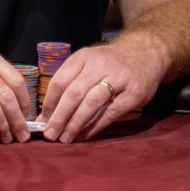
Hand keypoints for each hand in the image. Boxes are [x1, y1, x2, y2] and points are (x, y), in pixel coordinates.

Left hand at [40, 38, 160, 142]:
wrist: (147, 52)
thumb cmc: (111, 63)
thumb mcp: (89, 63)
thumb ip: (70, 84)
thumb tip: (46, 115)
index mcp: (84, 57)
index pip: (60, 81)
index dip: (50, 103)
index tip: (42, 121)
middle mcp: (99, 64)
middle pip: (74, 92)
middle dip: (59, 116)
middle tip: (50, 134)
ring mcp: (119, 78)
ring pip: (91, 102)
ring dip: (76, 123)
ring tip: (66, 138)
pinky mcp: (134, 92)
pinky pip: (111, 112)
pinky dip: (95, 126)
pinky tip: (85, 135)